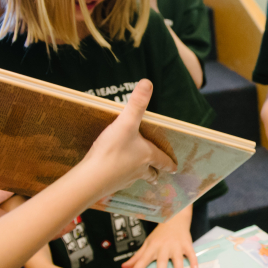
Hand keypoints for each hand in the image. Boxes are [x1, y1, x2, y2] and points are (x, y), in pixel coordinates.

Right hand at [77, 80, 176, 198]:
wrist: (91, 177)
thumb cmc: (112, 150)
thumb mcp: (126, 123)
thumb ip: (136, 103)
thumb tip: (147, 82)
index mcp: (146, 155)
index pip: (162, 160)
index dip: (169, 164)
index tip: (175, 169)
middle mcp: (139, 170)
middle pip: (150, 174)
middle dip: (155, 174)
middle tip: (158, 177)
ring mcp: (124, 180)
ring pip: (136, 179)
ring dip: (140, 178)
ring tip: (139, 179)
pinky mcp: (110, 185)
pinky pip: (118, 183)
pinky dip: (120, 180)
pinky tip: (114, 178)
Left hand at [121, 207, 196, 267]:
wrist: (174, 219)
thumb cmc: (160, 235)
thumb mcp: (147, 244)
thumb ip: (137, 257)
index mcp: (152, 247)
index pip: (143, 259)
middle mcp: (164, 247)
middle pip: (161, 261)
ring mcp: (176, 245)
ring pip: (177, 258)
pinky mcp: (187, 244)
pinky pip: (191, 253)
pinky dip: (193, 261)